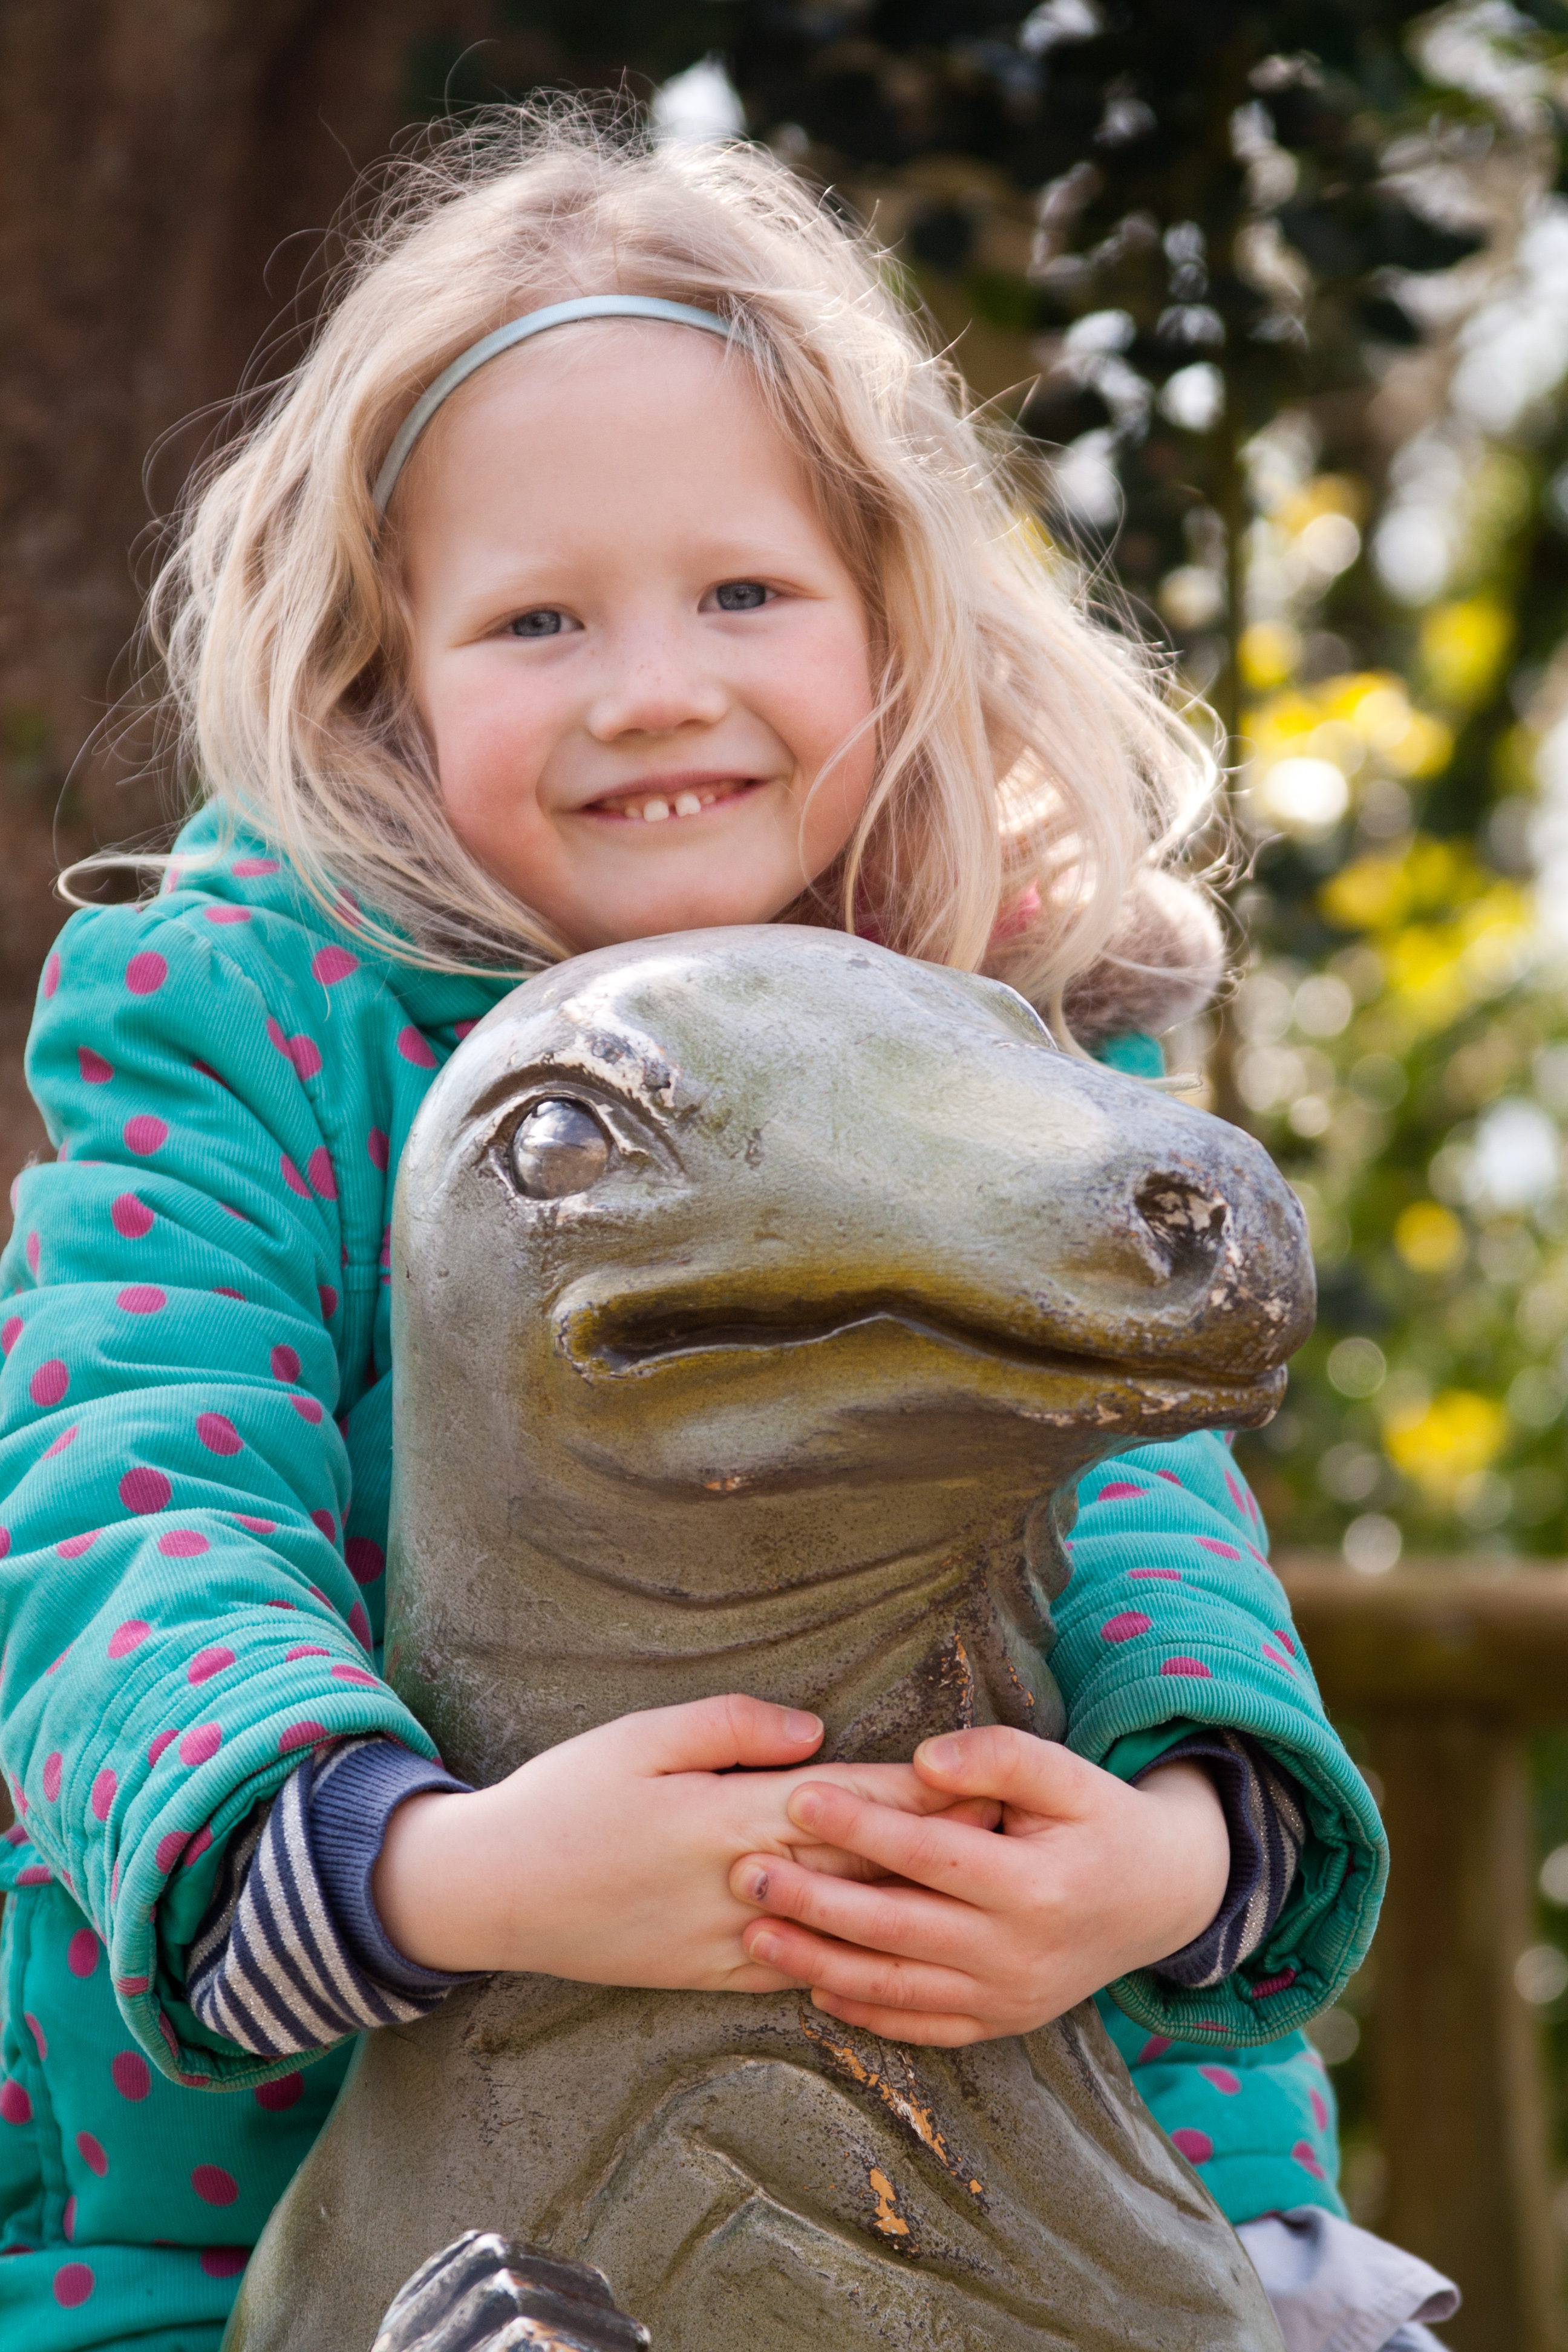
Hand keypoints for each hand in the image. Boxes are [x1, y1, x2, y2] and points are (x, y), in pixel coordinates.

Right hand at [372, 1695, 997, 1988]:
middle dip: (936, 1851)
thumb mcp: (638, 1736)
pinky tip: (890, 1957)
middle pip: (858, 1868)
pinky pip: (796, 1971)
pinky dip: (850, 1961)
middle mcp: (739, 1884)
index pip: (847, 1802)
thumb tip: (812, 1733)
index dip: (918, 1794)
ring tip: (973, 1895)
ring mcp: (726, 1940)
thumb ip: (729, 1728)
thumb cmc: (565, 1798)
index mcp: (726, 1815)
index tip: (984, 1782)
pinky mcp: (706, 1975)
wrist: (494, 1893)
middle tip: (1011, 1837)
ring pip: (837, 1927)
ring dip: (906, 1909)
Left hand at [730, 1728, 1229, 2045]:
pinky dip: (865, 2013)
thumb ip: (1000, 1756)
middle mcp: (1019, 1953)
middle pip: (898, 1928)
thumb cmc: (1101, 1820)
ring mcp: (1009, 1998)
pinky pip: (923, 2027)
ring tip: (754, 1936)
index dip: (863, 1826)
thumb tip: (924, 1761)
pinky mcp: (1002, 2023)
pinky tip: (813, 1986)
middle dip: (815, 1903)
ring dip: (819, 1964)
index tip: (799, 1798)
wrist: (1161, 1897)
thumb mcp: (1069, 1773)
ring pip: (898, 1988)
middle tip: (746, 1875)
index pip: (930, 1853)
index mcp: (1037, 1884)